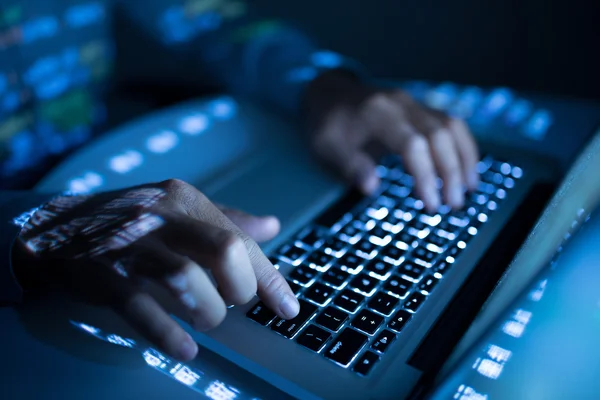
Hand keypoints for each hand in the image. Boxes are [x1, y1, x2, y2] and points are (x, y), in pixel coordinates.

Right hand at [12, 180, 297, 360]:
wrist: (54, 227)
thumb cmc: (131, 221)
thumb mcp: (178, 209)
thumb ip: (226, 218)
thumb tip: (272, 225)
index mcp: (186, 200)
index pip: (241, 240)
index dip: (270, 278)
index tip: (288, 309)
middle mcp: (162, 216)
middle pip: (223, 250)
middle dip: (242, 288)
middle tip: (234, 305)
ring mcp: (131, 245)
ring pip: (185, 277)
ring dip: (208, 309)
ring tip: (208, 322)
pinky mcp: (103, 275)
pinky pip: (139, 305)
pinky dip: (166, 331)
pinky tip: (185, 349)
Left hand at [305, 71, 479, 210]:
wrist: (329, 94)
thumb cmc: (327, 125)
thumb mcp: (327, 147)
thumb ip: (349, 165)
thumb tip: (371, 187)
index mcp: (378, 113)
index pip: (413, 144)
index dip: (426, 175)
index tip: (430, 204)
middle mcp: (401, 104)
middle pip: (439, 135)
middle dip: (451, 172)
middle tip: (453, 204)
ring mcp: (414, 103)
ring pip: (451, 126)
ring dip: (464, 158)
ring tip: (468, 190)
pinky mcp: (420, 108)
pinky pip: (451, 123)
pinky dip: (463, 146)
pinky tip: (466, 169)